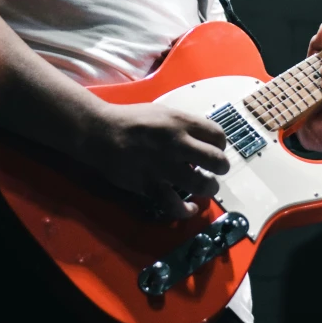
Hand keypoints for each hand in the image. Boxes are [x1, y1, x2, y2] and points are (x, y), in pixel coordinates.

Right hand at [86, 102, 228, 218]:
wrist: (100, 132)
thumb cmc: (131, 119)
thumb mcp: (163, 112)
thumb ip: (184, 126)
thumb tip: (201, 142)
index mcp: (181, 121)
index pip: (218, 135)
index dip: (220, 145)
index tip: (214, 150)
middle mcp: (177, 143)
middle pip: (217, 160)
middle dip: (221, 168)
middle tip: (215, 170)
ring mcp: (164, 166)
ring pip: (202, 185)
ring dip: (209, 189)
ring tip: (205, 187)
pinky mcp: (150, 185)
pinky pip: (175, 205)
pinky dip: (186, 210)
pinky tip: (189, 208)